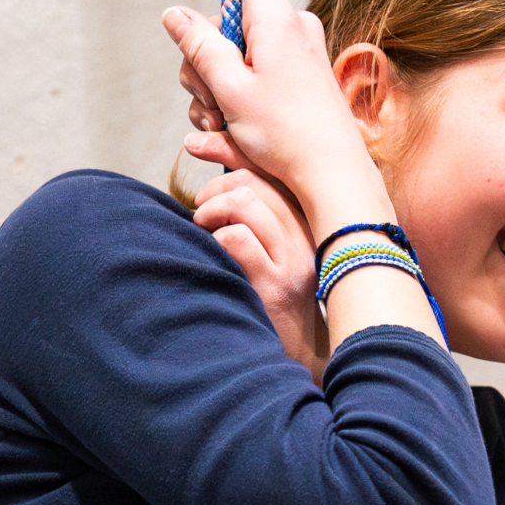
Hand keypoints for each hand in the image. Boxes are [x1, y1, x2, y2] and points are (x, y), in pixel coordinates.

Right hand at [163, 0, 393, 241]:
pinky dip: (235, 99)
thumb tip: (175, 13)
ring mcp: (297, 54)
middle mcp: (291, 28)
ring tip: (219, 126)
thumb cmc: (286, 134)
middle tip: (207, 101)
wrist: (333, 176)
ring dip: (215, 88)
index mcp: (275, 18)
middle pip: (228, 20)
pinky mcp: (299, 79)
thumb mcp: (229, 88)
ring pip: (235, 54)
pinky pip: (255, 75)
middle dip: (202, 58)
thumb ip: (198, 45)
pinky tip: (230, 134)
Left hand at [194, 169, 327, 378]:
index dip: (229, 149)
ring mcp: (291, 260)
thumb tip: (217, 185)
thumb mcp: (278, 255)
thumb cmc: (278, 306)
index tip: (198, 143)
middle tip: (201, 215)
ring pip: (245, 201)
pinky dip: (214, 239)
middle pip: (253, 181)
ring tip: (203, 233)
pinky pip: (237, 238)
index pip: (269, 169)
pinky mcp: (274, 286)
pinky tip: (213, 257)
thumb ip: (256, 220)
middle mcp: (306, 236)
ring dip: (210, 211)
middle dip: (213, 190)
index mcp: (307, 223)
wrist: (303, 361)